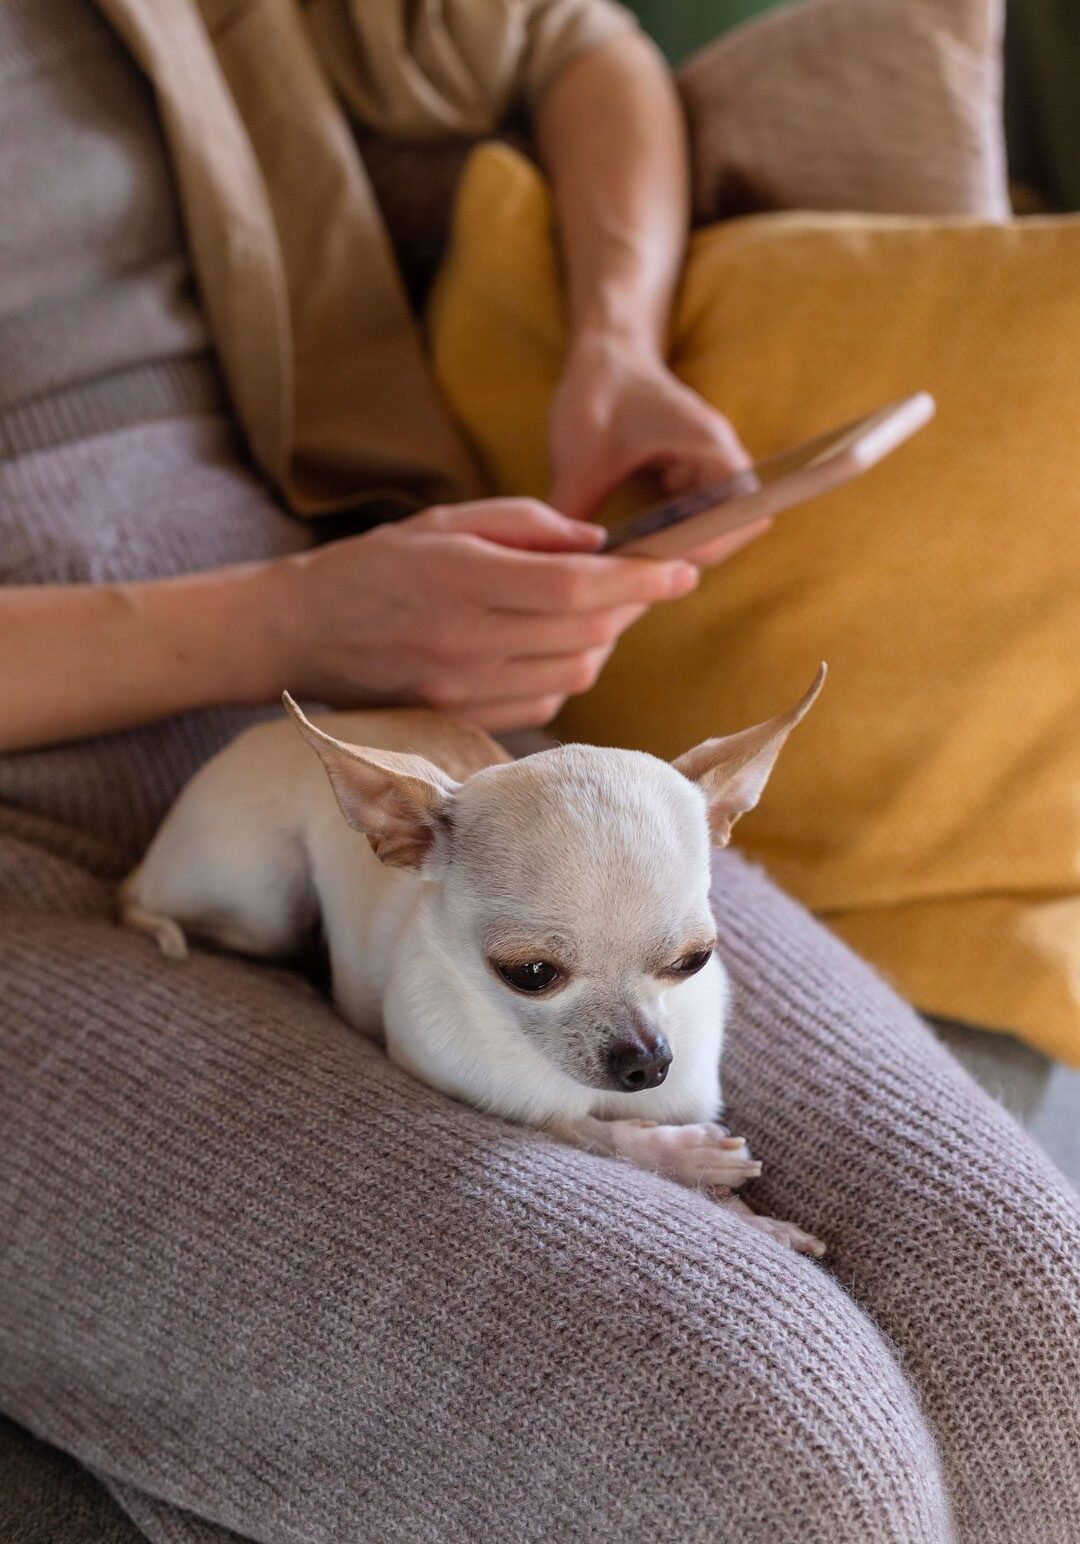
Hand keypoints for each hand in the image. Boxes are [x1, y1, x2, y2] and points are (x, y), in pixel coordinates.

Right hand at [267, 499, 698, 730]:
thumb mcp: (444, 520)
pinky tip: (549, 649)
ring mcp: (462, 690)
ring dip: (600, 643)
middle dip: (627, 606)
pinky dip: (565, 675)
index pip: (572, 587)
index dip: (637, 580)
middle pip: (583, 634)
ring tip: (591, 614)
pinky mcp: (460, 722)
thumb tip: (600, 544)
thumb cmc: (374, 565)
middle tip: (636, 582)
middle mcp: (464, 641)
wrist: (299, 633)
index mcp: (460, 578)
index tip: (682, 569)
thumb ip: (526, 525)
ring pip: (573, 675)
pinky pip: (544, 706)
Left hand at [549, 334, 770, 565]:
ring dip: (685, 548)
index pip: (740, 508)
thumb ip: (572, 511)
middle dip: (696, 552)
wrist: (605, 356)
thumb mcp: (580, 455)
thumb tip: (558, 565)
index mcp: (707, 444)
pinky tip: (638, 551)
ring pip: (717, 527)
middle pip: (736, 525)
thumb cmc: (599, 392)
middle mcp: (719, 458)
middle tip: (647, 575)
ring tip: (640, 567)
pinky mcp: (692, 479)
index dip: (712, 543)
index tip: (666, 563)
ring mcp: (708, 469)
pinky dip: (673, 538)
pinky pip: (697, 520)